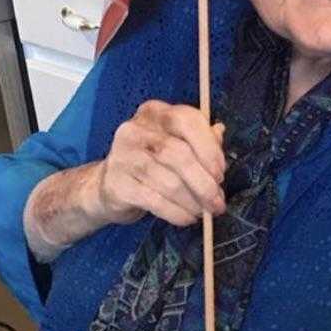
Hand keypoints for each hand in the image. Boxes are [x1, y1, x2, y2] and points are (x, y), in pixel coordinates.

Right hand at [97, 101, 225, 228]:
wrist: (109, 184)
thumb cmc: (150, 161)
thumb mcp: (174, 142)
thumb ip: (198, 137)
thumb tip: (220, 133)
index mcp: (155, 112)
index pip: (186, 120)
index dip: (209, 148)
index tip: (221, 172)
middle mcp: (136, 129)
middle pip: (179, 154)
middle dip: (204, 182)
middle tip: (217, 200)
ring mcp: (123, 156)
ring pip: (169, 181)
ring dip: (193, 201)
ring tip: (204, 211)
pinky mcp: (117, 184)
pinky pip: (154, 201)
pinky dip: (176, 212)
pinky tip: (187, 218)